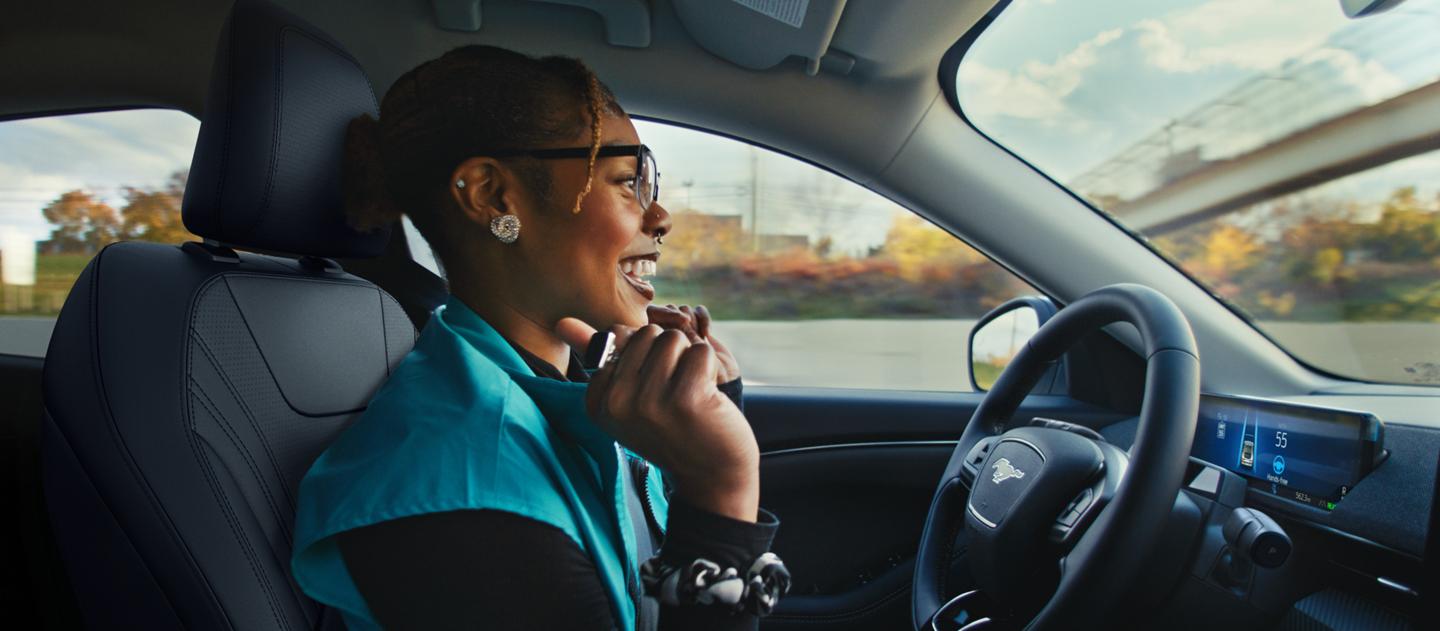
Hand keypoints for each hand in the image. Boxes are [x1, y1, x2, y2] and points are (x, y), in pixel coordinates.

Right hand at [555, 320, 759, 521]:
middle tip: (675, 393)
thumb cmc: (673, 428)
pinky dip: (710, 368)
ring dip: (689, 360)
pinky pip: (699, 351)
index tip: (652, 396)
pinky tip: (708, 397)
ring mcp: (649, 402)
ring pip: (673, 339)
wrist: (711, 474)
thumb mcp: (629, 398)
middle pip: (647, 334)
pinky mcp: (686, 399)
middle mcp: (617, 403)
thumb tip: (562, 322)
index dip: (646, 357)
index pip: (618, 337)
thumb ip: (601, 357)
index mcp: (597, 402)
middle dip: (668, 354)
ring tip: (691, 394)